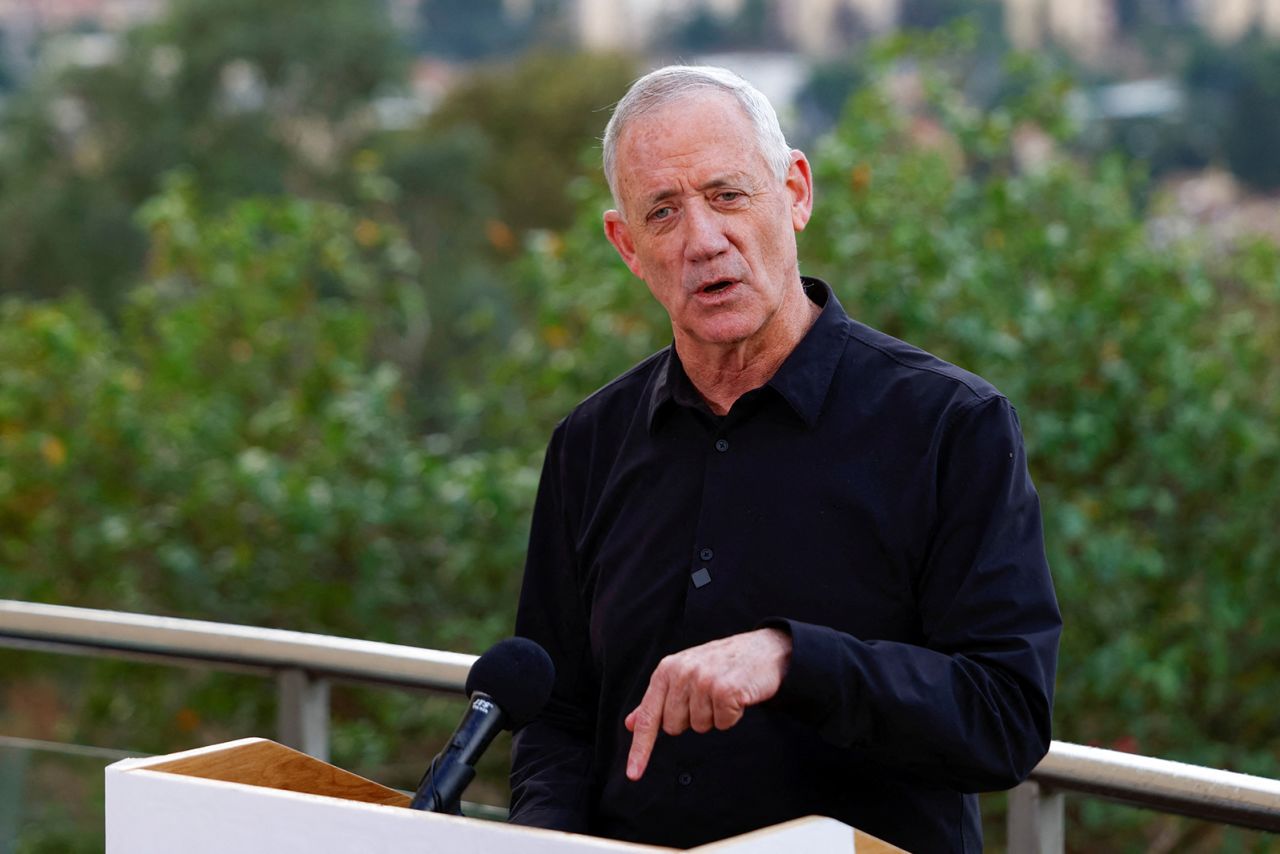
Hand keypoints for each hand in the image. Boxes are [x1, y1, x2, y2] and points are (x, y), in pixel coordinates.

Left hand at [623, 627, 791, 780]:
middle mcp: (681, 672)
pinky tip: (738, 696)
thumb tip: (630, 723)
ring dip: (714, 716)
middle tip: (707, 696)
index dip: (640, 748)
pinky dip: (732, 715)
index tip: (633, 774)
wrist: (765, 649)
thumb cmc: (721, 664)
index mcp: (666, 669)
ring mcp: (704, 680)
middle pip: (674, 727)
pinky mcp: (726, 690)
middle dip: (692, 719)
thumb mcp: (683, 674)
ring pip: (700, 726)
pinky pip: (723, 723)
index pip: (648, 716)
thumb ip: (657, 700)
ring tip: (723, 693)